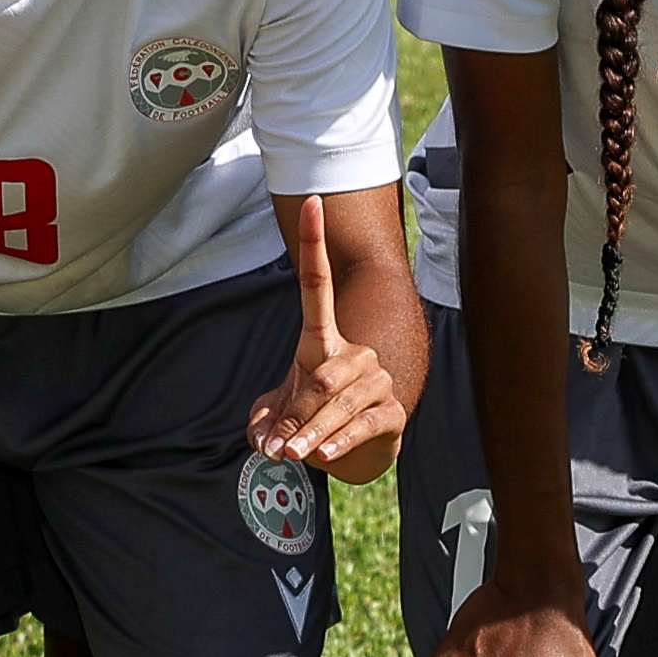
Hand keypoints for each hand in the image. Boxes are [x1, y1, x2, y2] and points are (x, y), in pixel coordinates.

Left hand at [249, 205, 401, 484]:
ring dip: (311, 433)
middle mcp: (354, 352)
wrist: (350, 452)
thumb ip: (265, 424)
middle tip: (279, 446)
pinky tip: (325, 454)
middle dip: (296, 414)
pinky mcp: (392, 412)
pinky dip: (339, 441)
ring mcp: (376, 380)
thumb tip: (266, 440)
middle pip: (320, 376)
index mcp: (322, 340)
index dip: (315, 244)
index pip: (318, 283)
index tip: (312, 201)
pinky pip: (362, 423)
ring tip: (294, 455)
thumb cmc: (308, 420)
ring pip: (338, 402)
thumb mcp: (276, 418)